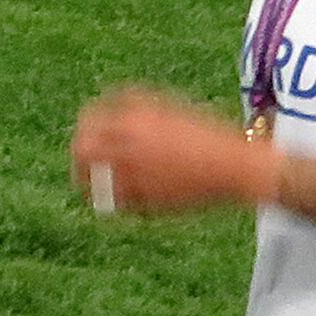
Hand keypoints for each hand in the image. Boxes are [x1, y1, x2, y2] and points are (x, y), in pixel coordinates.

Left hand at [72, 85, 271, 216]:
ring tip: (89, 191)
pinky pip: (117, 200)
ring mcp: (137, 167)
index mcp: (137, 114)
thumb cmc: (210, 137)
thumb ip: (139, 111)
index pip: (91, 117)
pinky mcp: (147, 195)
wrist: (236, 166)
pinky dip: (113, 202)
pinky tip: (117, 205)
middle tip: (80, 168)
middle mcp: (131, 139)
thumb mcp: (172, 110)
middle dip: (79, 157)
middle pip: (84, 147)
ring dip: (88, 183)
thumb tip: (112, 116)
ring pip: (94, 177)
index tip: (85, 137)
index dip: (85, 128)